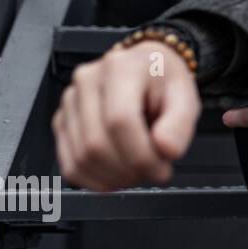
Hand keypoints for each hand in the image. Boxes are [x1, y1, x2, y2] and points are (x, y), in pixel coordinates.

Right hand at [52, 40, 200, 190]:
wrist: (146, 72)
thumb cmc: (164, 82)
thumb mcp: (186, 96)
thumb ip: (181, 122)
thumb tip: (166, 150)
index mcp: (121, 67)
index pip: (120, 121)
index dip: (141, 155)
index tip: (162, 169)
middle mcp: (87, 81)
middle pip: (97, 143)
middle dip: (129, 170)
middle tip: (154, 172)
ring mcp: (70, 102)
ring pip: (82, 158)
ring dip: (114, 177)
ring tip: (139, 172)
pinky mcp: (62, 122)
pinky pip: (70, 165)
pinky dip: (94, 180)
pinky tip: (118, 177)